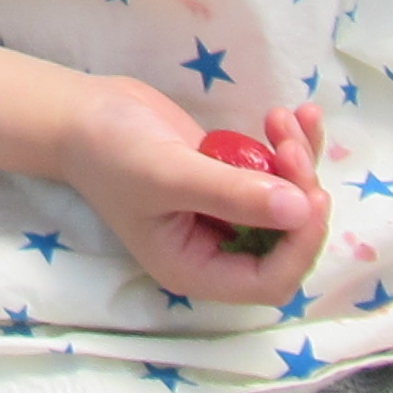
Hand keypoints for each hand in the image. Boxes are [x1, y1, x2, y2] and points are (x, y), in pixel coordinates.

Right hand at [53, 79, 328, 304]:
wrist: (83, 112)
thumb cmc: (112, 150)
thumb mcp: (169, 173)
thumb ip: (233, 195)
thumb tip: (302, 210)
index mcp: (195, 267)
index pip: (269, 280)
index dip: (299, 245)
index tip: (309, 194)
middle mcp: (215, 249)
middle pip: (287, 241)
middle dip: (301, 194)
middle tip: (288, 146)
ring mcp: (224, 213)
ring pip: (290, 203)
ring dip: (299, 162)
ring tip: (283, 120)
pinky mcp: (230, 180)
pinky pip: (278, 173)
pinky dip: (292, 146)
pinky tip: (293, 114)